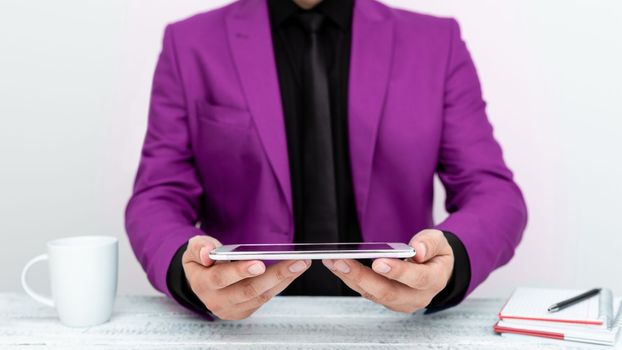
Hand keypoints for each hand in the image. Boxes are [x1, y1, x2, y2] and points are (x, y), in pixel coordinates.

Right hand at [182, 235, 310, 319]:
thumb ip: (199, 247)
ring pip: (261, 296)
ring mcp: (232, 308)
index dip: (240, 271)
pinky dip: (280, 285)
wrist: (201, 280)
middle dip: (275, 275)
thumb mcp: (193, 249)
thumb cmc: (201, 261)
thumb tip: (207, 253)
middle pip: (248, 290)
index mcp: (202, 284)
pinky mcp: (244, 310)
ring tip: (301, 264)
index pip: (221, 278)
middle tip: (295, 262)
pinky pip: (265, 298)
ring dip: (284, 279)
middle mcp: (217, 300)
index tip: (260, 263)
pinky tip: (293, 272)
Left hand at [322, 229, 453, 312]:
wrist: (436, 270)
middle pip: (388, 292)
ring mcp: (400, 302)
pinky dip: (351, 279)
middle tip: (341, 262)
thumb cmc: (435, 254)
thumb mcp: (440, 242)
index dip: (397, 271)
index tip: (378, 262)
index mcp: (434, 280)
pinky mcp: (387, 301)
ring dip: (350, 278)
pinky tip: (337, 266)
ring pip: (373, 294)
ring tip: (332, 261)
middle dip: (362, 277)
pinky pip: (367, 292)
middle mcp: (417, 296)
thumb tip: (417, 250)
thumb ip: (429, 243)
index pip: (417, 279)